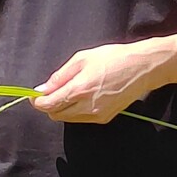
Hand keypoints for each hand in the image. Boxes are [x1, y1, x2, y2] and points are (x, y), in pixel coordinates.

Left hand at [33, 39, 175, 123]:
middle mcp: (86, 107)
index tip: (34, 95)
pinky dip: (76, 110)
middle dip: (49, 105)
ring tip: (70, 91)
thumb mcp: (82, 59)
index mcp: (79, 90)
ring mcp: (96, 115)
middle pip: (56, 115)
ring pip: (68, 118)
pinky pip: (81, 118)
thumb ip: (60, 76)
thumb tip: (42, 89)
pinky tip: (84, 96)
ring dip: (62, 108)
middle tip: (51, 91)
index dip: (37, 102)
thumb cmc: (113, 58)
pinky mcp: (104, 118)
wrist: (142, 68)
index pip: (49, 105)